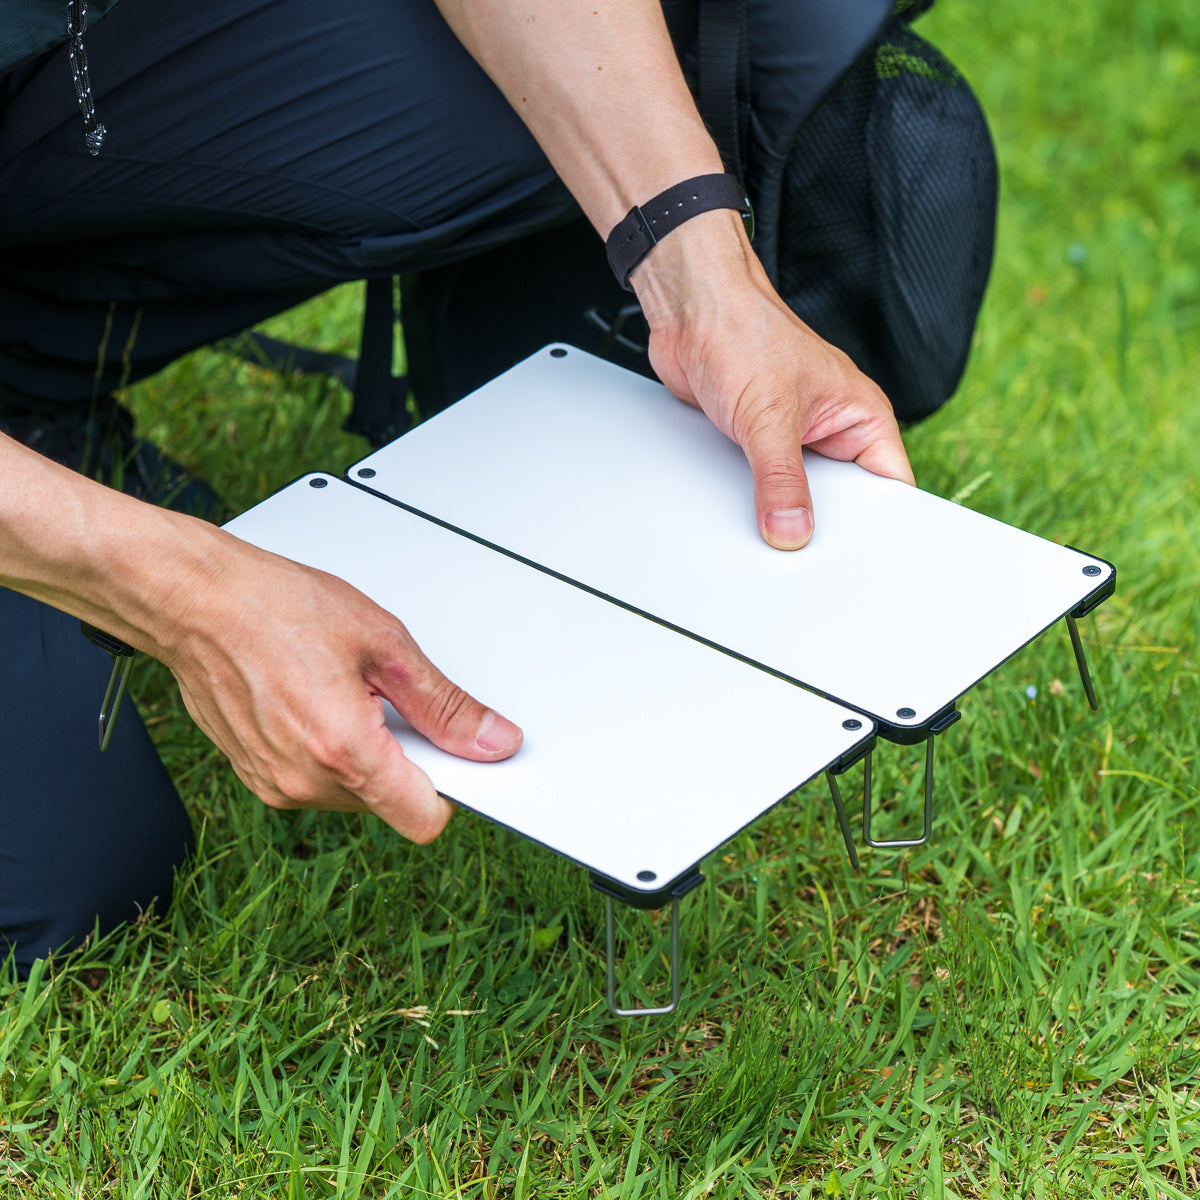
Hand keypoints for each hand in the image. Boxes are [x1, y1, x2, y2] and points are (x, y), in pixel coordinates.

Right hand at [165, 533, 522, 842]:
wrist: (193, 600)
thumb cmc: (276, 608)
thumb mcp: (384, 644)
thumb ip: (444, 705)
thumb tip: (493, 741)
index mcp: (344, 752)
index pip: (425, 819)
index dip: (452, 787)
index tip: (456, 754)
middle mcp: (305, 783)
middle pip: (391, 802)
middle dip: (405, 757)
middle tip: (388, 696)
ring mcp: (275, 785)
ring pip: (355, 792)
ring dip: (366, 752)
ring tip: (344, 691)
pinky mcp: (256, 776)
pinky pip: (317, 781)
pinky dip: (331, 750)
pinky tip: (316, 700)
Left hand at [633, 210, 914, 548]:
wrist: (689, 312)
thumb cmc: (743, 332)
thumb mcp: (768, 417)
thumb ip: (781, 480)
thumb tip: (791, 530)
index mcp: (861, 416)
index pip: (890, 487)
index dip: (882, 525)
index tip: (865, 560)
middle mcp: (832, 430)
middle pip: (842, 500)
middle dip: (823, 525)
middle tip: (807, 556)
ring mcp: (793, 439)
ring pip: (798, 496)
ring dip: (781, 511)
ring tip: (771, 536)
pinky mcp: (756, 444)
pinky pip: (762, 487)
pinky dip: (751, 501)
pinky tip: (742, 516)